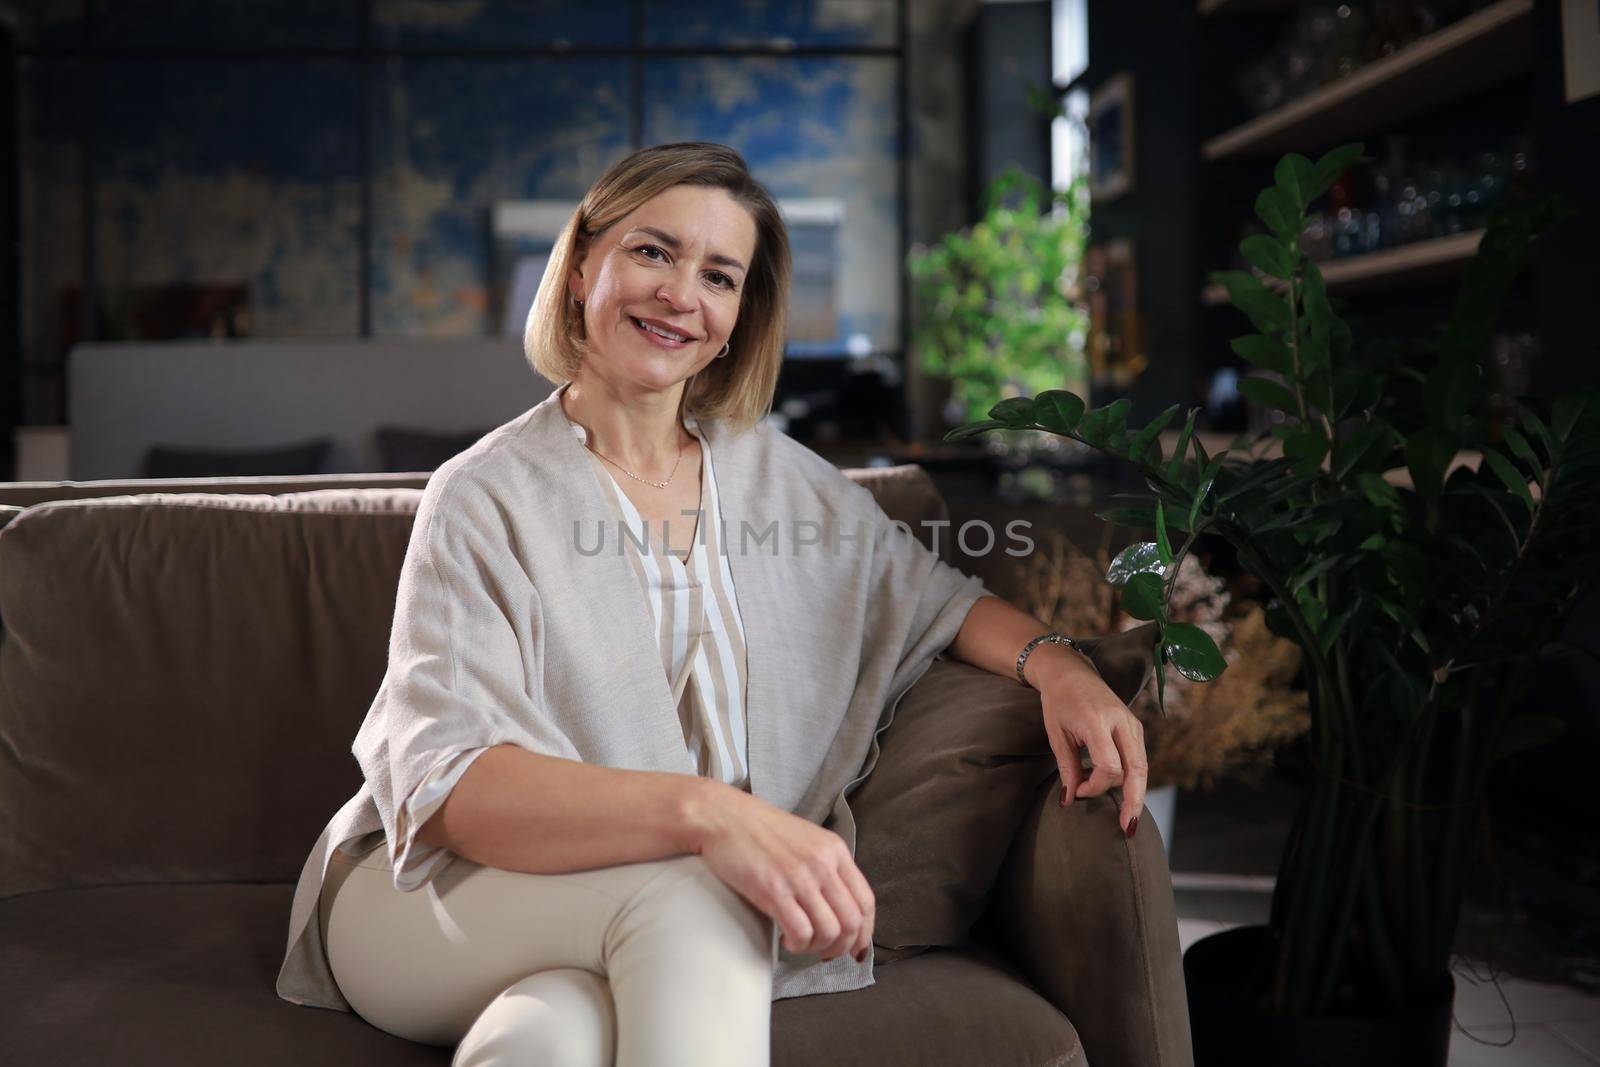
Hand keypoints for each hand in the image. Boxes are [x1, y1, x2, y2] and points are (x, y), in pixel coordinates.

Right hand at [689, 781, 874, 962]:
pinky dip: (797, 946)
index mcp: (834, 850)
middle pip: (851, 921)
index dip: (864, 932)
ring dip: (817, 948)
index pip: (865, 900)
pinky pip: (800, 933)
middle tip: (825, 952)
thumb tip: (837, 905)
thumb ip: (825, 865)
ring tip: (801, 944)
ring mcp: (799, 877)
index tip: (855, 947)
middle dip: (842, 947)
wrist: (722, 816)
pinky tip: (785, 940)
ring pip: (829, 931)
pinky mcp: (773, 890)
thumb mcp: (805, 839)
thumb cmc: (759, 829)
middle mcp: (823, 864)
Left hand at [1032, 647, 1147, 836]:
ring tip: (1129, 819)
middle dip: (1133, 801)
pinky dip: (1132, 779)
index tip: (1077, 792)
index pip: (1109, 766)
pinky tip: (1124, 796)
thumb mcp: (1057, 734)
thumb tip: (1070, 800)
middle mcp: (1122, 722)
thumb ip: (1067, 768)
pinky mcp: (1136, 727)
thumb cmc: (1058, 702)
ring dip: (1134, 793)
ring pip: (1142, 766)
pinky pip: (1139, 759)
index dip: (1095, 786)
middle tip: (1128, 828)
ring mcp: (1133, 724)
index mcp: (1098, 721)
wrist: (1070, 672)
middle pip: (1136, 769)